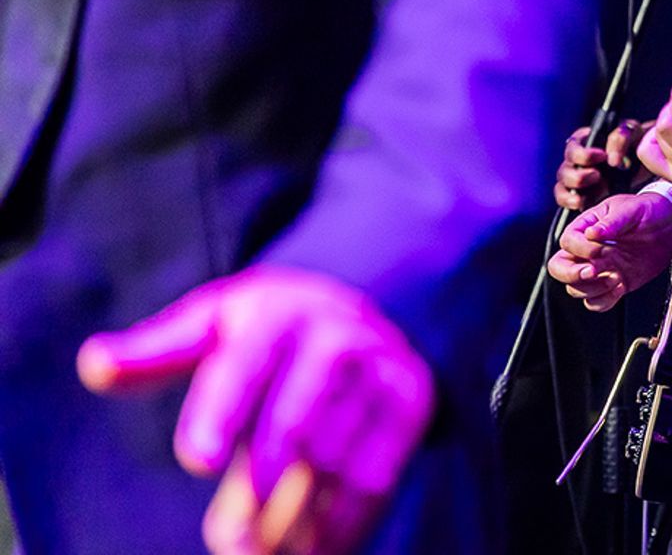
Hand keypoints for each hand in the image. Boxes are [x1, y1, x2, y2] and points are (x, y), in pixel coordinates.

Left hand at [76, 267, 433, 554]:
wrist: (367, 307)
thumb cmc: (268, 329)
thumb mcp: (214, 324)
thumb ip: (155, 353)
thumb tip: (93, 365)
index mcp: (280, 314)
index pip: (246, 366)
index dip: (221, 413)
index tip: (198, 461)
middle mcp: (339, 338)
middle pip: (296, 422)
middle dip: (261, 486)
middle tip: (227, 543)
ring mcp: (383, 371)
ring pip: (337, 458)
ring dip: (296, 518)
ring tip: (258, 554)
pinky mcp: (412, 405)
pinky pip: (378, 476)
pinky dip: (343, 523)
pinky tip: (310, 549)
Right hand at [546, 190, 671, 310]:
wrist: (669, 226)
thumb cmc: (646, 211)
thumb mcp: (631, 209)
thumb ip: (612, 222)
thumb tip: (593, 233)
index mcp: (586, 227)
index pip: (567, 242)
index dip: (580, 249)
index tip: (600, 248)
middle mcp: (587, 251)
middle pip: (559, 269)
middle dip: (572, 274)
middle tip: (594, 271)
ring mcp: (599, 269)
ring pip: (575, 289)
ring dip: (593, 288)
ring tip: (615, 276)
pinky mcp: (612, 284)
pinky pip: (595, 302)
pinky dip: (604, 300)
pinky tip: (619, 286)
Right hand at [552, 120, 645, 209]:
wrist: (645, 158)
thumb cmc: (634, 140)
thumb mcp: (631, 131)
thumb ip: (620, 137)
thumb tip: (612, 160)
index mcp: (584, 141)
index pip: (573, 147)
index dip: (583, 155)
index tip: (602, 156)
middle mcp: (576, 160)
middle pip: (564, 170)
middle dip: (577, 177)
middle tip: (597, 176)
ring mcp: (577, 178)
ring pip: (561, 187)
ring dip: (571, 192)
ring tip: (584, 196)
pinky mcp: (581, 194)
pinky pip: (566, 200)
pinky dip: (569, 202)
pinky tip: (581, 203)